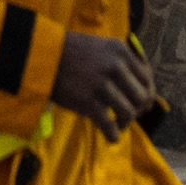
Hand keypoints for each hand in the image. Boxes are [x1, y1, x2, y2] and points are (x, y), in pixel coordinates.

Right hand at [46, 33, 165, 130]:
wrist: (38, 56)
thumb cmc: (68, 52)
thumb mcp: (100, 47)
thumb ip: (120, 62)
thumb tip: (141, 89)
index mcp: (121, 51)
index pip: (147, 78)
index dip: (147, 94)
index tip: (141, 104)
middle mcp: (116, 66)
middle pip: (142, 97)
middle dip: (138, 109)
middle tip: (127, 115)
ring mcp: (102, 85)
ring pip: (129, 112)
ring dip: (125, 122)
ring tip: (117, 125)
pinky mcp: (88, 102)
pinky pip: (110, 125)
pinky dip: (114, 135)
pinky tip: (111, 138)